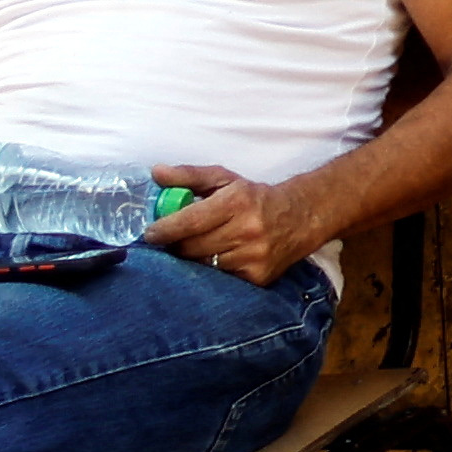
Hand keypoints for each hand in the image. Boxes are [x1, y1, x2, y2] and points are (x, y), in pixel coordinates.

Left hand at [151, 166, 321, 283]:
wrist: (301, 217)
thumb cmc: (255, 198)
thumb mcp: (225, 179)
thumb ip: (189, 176)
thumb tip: (155, 173)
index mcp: (237, 201)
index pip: (190, 221)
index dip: (165, 229)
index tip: (150, 233)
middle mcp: (247, 230)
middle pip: (192, 247)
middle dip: (175, 245)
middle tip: (170, 240)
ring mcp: (254, 256)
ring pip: (203, 265)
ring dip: (192, 258)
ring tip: (193, 248)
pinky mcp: (258, 277)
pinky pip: (220, 277)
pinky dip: (211, 270)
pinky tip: (214, 258)